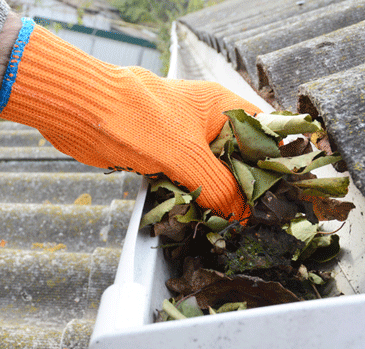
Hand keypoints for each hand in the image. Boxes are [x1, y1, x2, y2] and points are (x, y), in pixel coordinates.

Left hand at [0, 16, 260, 219]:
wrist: (82, 113)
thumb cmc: (135, 119)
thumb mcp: (186, 156)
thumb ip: (217, 186)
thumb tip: (240, 214)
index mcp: (222, 107)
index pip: (264, 133)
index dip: (276, 162)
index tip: (282, 194)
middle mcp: (207, 122)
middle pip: (238, 158)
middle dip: (245, 187)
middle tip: (256, 218)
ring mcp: (184, 140)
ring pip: (211, 172)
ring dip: (217, 197)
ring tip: (232, 225)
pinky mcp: (163, 156)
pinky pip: (187, 180)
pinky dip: (192, 198)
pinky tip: (200, 218)